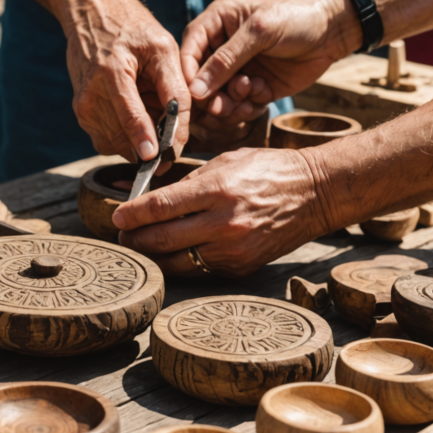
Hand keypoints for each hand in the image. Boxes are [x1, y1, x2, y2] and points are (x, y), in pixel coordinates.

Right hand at [65, 0, 190, 162]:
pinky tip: (136, 112)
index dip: (146, 140)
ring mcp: (83, 107)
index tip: (159, 159)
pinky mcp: (81, 113)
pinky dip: (125, 135)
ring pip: (114, 145)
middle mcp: (91, 94)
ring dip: (136, 141)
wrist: (92, 13)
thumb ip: (174, 88)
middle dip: (148, 146)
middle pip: (121, 138)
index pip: (130, 116)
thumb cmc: (132, 27)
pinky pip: (107, 139)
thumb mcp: (163, 48)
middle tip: (172, 142)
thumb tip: (181, 130)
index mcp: (112, 73)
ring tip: (150, 113)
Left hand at [112, 148, 330, 276]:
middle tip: (120, 236)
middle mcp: (224, 223)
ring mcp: (233, 249)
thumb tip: (142, 192)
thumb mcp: (224, 162)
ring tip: (138, 247)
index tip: (117, 217)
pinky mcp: (241, 267)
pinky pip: (198, 270)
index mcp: (217, 190)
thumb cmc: (267, 170)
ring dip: (150, 257)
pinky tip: (167, 255)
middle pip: (161, 239)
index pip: (160, 206)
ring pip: (175, 262)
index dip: (131, 214)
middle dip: (133, 240)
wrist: (316, 193)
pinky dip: (177, 264)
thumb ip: (184, 181)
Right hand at [179, 0, 359, 108]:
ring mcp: (238, 70)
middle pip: (200, 81)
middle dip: (211, 95)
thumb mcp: (258, 31)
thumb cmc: (294, 15)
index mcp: (214, 26)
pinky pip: (241, 105)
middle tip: (224, 103)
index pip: (188, 53)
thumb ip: (225, 60)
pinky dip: (249, 105)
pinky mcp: (255, 87)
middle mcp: (221, 50)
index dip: (187, 75)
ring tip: (249, 92)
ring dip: (231, 102)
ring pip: (219, 98)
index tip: (194, 93)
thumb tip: (196, 90)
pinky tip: (263, 94)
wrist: (334, 27)